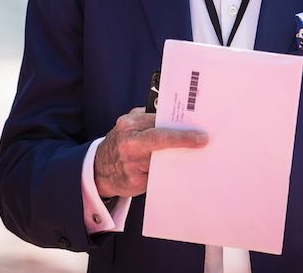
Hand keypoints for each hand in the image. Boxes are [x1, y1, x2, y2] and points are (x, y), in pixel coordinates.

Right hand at [93, 107, 208, 197]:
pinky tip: (180, 172)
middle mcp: (128, 142)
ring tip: (195, 156)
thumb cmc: (122, 144)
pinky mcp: (134, 181)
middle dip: (182, 139)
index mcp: (129, 124)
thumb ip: (149, 121)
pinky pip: (158, 176)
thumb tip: (178, 121)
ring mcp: (130, 163)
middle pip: (159, 139)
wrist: (100, 169)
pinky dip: (170, 173)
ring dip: (179, 158)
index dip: (179, 128)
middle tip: (202, 140)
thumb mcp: (130, 126)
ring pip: (161, 160)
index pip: (158, 122)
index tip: (199, 132)